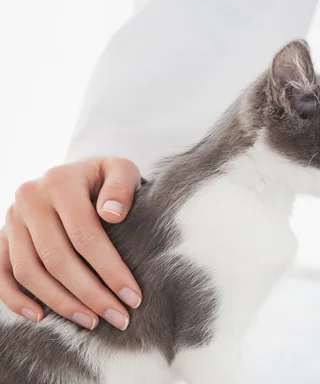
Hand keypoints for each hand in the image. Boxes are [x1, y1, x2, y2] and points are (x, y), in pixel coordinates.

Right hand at [0, 157, 141, 329]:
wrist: (78, 174)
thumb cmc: (106, 178)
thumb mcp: (121, 170)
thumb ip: (121, 187)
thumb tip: (112, 215)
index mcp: (60, 181)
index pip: (85, 235)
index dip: (110, 270)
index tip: (133, 297)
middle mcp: (30, 198)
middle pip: (57, 258)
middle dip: (91, 294)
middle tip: (118, 318)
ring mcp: (12, 219)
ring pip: (30, 271)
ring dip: (61, 303)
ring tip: (91, 321)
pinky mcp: (2, 236)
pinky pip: (1, 273)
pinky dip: (15, 299)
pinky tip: (41, 318)